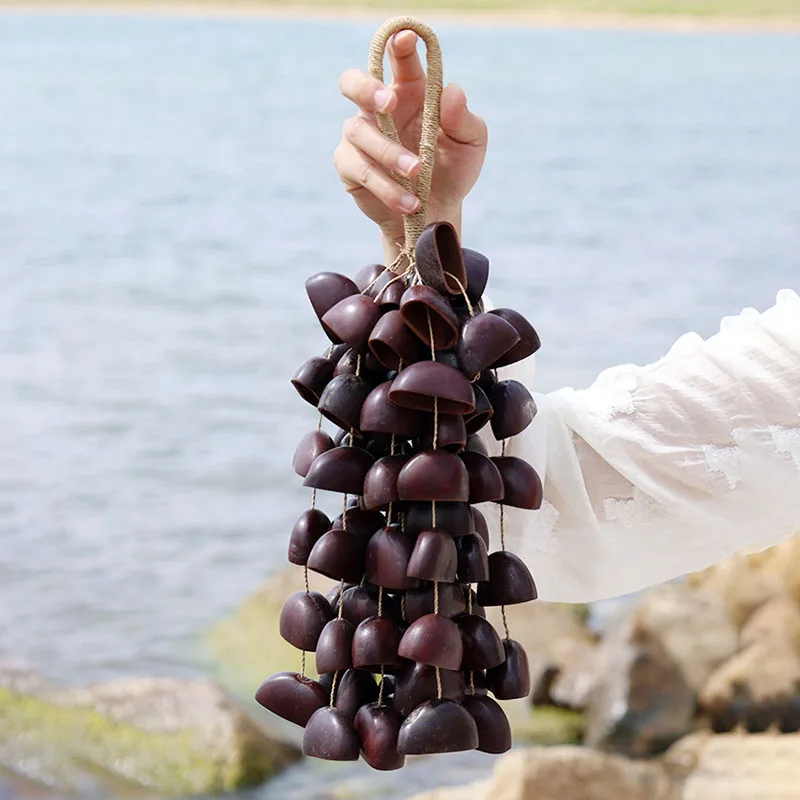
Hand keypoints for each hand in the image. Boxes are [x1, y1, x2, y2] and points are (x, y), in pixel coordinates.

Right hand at [334, 31, 487, 261]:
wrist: (438, 213)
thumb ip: (463, 118)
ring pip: (359, 132)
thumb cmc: (454, 169)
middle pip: (353, 82)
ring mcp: (360, 137)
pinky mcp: (350, 168)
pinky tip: (409, 201)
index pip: (398, 57)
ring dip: (390, 153)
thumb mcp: (471, 143)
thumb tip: (450, 92)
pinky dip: (387, 186)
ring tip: (418, 173)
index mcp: (410, 90)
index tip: (407, 39)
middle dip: (366, 87)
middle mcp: (379, 109)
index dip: (398, 43)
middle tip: (390, 102)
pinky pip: (360, 170)